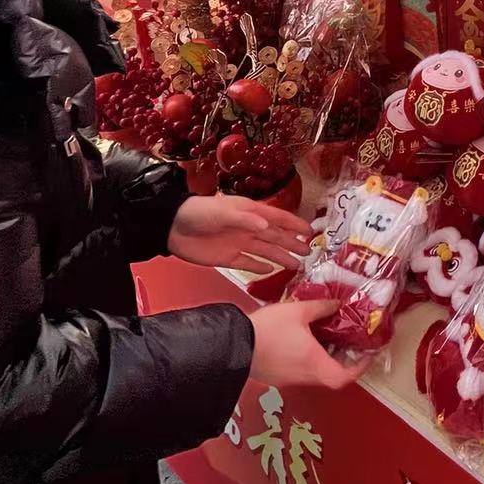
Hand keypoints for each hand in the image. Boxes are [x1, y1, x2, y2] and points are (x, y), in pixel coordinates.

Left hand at [169, 194, 310, 270]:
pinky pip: (248, 263)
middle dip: (293, 243)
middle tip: (309, 252)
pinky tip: (270, 271)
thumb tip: (268, 226)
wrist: (172, 227)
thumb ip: (246, 219)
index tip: (311, 231)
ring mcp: (239, 244)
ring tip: (297, 265)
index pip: (278, 219)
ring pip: (266, 251)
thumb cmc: (199, 212)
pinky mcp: (227, 258)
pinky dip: (259, 267)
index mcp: (250, 213)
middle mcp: (248, 229)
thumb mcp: (223, 212)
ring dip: (281, 257)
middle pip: (275, 237)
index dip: (295, 224)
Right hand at [247, 300, 363, 388]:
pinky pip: (298, 371)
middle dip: (343, 360)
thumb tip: (336, 304)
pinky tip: (303, 341)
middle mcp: (303, 375)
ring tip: (327, 337)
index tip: (366, 354)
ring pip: (314, 373)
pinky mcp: (275, 376)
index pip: (344, 377)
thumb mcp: (298, 310)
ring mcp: (288, 379)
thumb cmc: (266, 330)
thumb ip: (321, 307)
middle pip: (331, 376)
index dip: (359, 367)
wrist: (232, 344)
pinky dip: (307, 359)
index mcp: (313, 363)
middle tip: (348, 343)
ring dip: (324, 358)